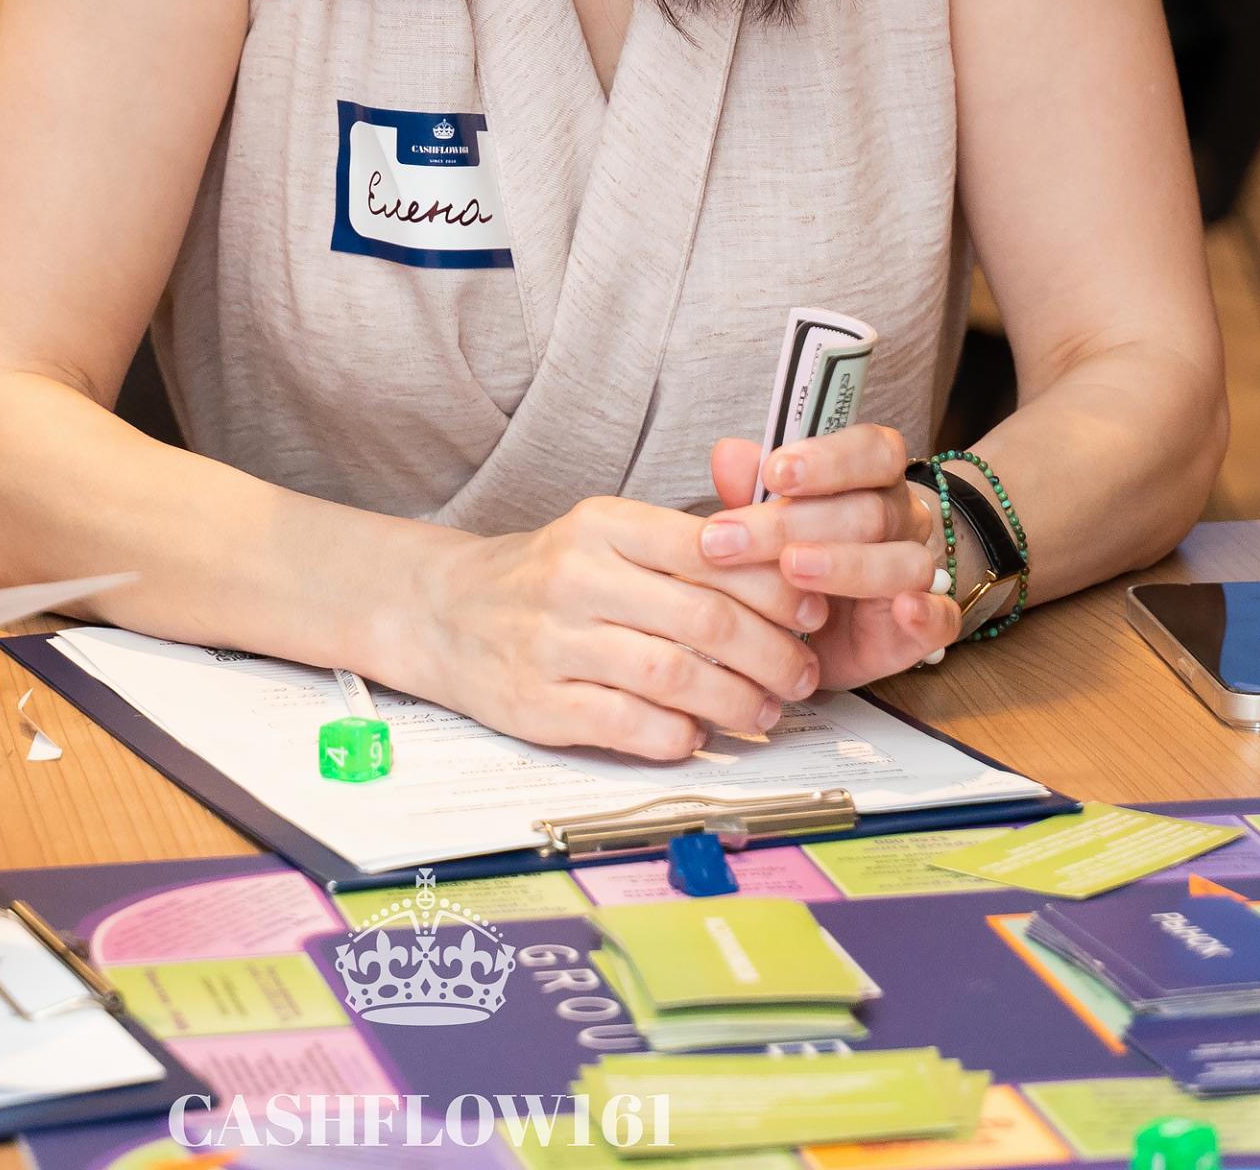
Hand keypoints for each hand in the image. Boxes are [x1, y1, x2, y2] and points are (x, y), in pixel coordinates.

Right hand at [406, 494, 828, 760]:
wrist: (446, 610)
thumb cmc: (551, 576)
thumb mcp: (609, 537)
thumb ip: (686, 546)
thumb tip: (787, 572)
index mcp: (604, 524)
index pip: (711, 549)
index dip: (775, 585)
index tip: (812, 610)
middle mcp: (578, 576)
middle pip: (704, 617)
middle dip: (772, 653)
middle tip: (802, 674)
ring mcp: (553, 641)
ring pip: (673, 676)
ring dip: (736, 702)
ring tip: (765, 713)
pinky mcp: (536, 702)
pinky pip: (627, 725)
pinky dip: (676, 735)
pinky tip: (697, 735)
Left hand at [698, 429, 958, 688]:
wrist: (825, 628)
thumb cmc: (793, 552)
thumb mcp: (766, 519)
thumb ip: (750, 488)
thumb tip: (728, 455)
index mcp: (871, 477)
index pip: (871, 450)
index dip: (827, 458)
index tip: (773, 473)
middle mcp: (902, 518)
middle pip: (869, 510)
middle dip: (794, 522)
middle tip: (731, 539)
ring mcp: (919, 573)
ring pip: (904, 561)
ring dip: (847, 564)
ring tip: (791, 568)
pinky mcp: (925, 630)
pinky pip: (945, 617)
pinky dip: (928, 614)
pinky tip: (902, 610)